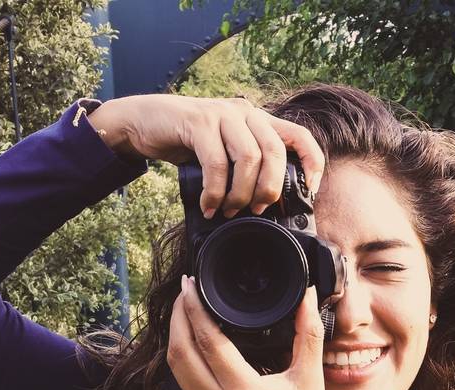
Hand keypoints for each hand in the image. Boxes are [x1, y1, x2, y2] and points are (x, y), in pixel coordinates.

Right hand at [85, 94, 324, 218]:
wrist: (143, 121)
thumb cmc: (186, 143)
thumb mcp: (223, 151)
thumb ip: (243, 167)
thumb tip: (264, 206)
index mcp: (257, 119)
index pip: (300, 135)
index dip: (311, 163)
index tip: (308, 192)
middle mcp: (244, 112)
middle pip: (274, 152)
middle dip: (269, 188)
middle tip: (257, 210)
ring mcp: (222, 114)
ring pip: (248, 158)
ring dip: (240, 193)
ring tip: (228, 211)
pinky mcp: (198, 122)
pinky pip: (216, 163)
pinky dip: (214, 192)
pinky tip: (208, 207)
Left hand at [166, 273, 341, 389]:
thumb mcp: (310, 378)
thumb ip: (308, 333)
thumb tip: (307, 295)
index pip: (207, 340)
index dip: (194, 308)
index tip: (190, 285)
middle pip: (180, 352)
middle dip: (177, 318)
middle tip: (184, 292)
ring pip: (176, 370)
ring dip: (176, 337)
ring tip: (185, 312)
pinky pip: (184, 384)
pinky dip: (183, 358)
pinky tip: (192, 342)